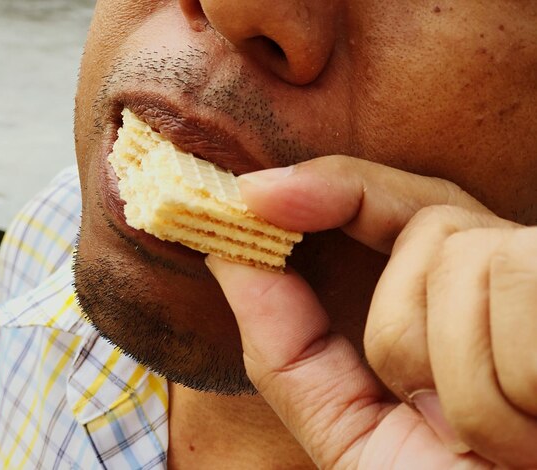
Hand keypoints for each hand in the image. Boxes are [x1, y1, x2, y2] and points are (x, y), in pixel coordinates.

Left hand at [206, 156, 536, 468]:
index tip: (255, 195)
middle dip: (405, 332)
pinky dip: (504, 394)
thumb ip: (287, 347)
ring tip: (510, 445)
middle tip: (438, 418)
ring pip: (464, 265)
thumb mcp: (352, 432)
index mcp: (461, 300)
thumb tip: (228, 255)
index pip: (397, 205)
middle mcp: (518, 276)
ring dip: (463, 384)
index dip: (331, 188)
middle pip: (429, 230)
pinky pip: (515, 292)